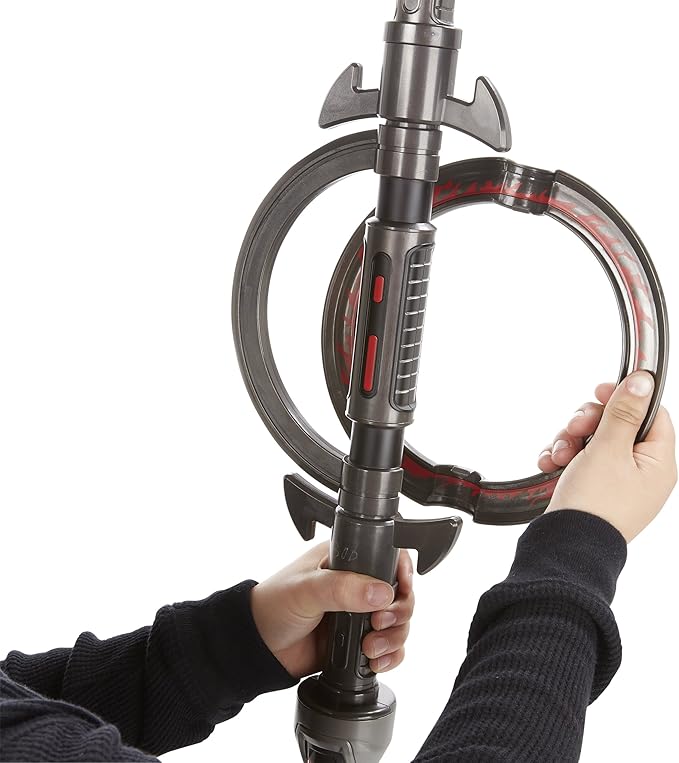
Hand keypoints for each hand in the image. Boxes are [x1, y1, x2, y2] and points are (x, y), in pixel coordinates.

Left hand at [250, 543, 413, 678]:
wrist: (258, 648)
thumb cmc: (273, 606)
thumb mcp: (307, 590)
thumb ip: (343, 589)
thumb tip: (382, 593)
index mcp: (346, 560)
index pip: (388, 558)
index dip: (402, 574)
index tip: (400, 591)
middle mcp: (357, 584)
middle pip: (400, 594)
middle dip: (399, 612)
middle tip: (380, 624)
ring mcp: (358, 614)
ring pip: (398, 623)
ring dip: (394, 637)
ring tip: (370, 648)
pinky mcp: (357, 640)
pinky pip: (389, 648)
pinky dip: (390, 656)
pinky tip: (375, 660)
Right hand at [537, 371, 675, 541]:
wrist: (567, 546)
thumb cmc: (593, 505)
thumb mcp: (608, 449)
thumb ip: (624, 412)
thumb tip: (643, 381)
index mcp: (658, 463)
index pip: (650, 414)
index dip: (624, 399)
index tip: (600, 393)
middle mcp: (642, 473)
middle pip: (617, 425)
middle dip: (588, 424)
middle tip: (575, 430)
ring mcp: (618, 482)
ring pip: (595, 441)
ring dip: (571, 440)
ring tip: (559, 454)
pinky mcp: (595, 489)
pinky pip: (582, 460)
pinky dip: (565, 457)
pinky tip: (551, 463)